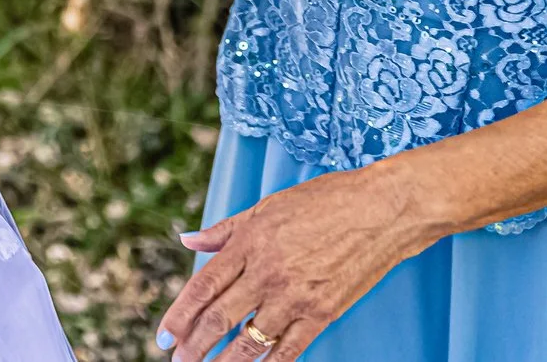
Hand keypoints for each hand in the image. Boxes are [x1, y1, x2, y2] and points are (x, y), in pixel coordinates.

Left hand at [156, 163, 432, 360]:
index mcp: (248, 244)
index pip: (203, 286)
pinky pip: (291, 347)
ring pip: (251, 339)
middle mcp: (267, 273)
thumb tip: (188, 240)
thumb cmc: (324, 201)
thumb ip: (224, 230)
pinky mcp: (324, 312)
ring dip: (225, 360)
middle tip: (177, 360)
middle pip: (220, 317)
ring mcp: (296, 296)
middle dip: (194, 344)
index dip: (180, 315)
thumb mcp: (265, 207)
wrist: (382, 210)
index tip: (164, 335)